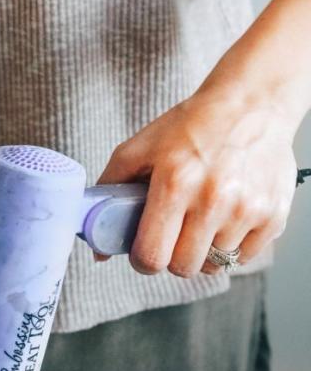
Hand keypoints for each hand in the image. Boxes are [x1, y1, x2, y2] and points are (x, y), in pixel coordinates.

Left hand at [96, 88, 297, 275]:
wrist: (253, 102)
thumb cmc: (192, 126)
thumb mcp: (139, 148)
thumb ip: (109, 192)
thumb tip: (98, 248)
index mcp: (175, 183)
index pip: (152, 256)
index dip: (143, 259)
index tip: (146, 250)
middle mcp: (213, 199)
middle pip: (183, 268)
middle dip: (173, 257)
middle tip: (175, 235)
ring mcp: (246, 209)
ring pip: (215, 264)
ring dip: (204, 250)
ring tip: (204, 219)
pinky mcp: (273, 215)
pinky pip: (245, 256)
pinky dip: (234, 246)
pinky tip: (228, 219)